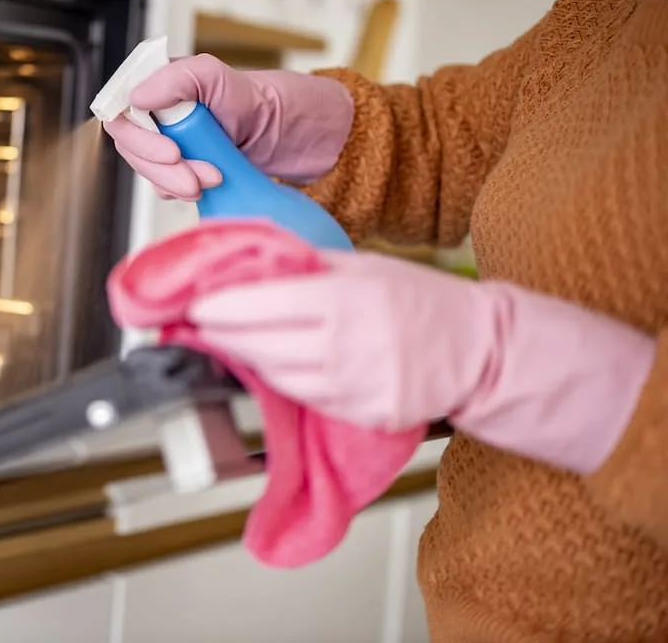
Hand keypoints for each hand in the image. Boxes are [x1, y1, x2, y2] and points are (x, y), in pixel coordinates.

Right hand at [103, 54, 354, 199]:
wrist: (297, 137)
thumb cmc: (264, 101)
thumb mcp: (221, 79)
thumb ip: (178, 79)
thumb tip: (137, 97)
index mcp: (161, 86)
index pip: (121, 111)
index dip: (137, 136)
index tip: (171, 150)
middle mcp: (160, 113)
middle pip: (130, 146)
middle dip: (162, 166)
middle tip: (195, 174)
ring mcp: (171, 141)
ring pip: (147, 169)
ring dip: (175, 181)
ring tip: (211, 179)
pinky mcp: (184, 168)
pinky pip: (164, 186)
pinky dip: (180, 191)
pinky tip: (207, 185)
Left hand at [188, 250, 654, 474]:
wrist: (480, 350)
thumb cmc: (424, 301)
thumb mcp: (365, 265)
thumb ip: (308, 264)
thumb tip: (248, 260)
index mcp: (342, 298)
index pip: (258, 304)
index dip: (218, 308)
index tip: (194, 304)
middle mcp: (343, 344)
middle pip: (257, 344)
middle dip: (222, 334)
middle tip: (200, 322)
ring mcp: (352, 386)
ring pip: (275, 376)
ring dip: (247, 359)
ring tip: (233, 341)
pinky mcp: (360, 414)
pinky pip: (305, 399)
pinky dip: (283, 382)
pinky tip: (275, 365)